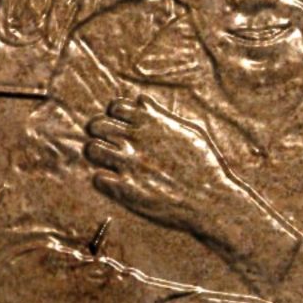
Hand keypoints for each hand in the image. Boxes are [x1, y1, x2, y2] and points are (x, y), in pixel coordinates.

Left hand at [85, 94, 243, 235]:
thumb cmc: (204, 165)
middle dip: (99, 131)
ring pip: (91, 149)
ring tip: (108, 162)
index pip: (114, 106)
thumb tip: (142, 100)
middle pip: (96, 124)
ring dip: (96, 154)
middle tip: (109, 143)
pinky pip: (97, 178)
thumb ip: (161, 115)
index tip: (122, 126)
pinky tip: (115, 182)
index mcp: (151, 123)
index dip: (114, 115)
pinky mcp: (125, 189)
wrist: (211, 201)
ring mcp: (129, 164)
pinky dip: (102, 179)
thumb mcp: (189, 131)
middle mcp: (136, 139)